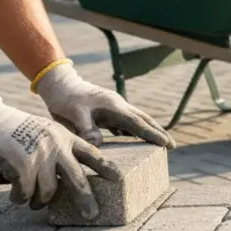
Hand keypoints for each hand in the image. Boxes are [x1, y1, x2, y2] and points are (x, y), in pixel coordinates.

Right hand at [0, 82, 119, 218]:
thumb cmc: (14, 129)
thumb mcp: (44, 132)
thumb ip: (58, 149)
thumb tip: (68, 180)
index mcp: (65, 137)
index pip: (92, 154)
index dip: (106, 167)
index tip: (120, 178)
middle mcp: (57, 146)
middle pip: (78, 179)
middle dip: (86, 199)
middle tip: (92, 215)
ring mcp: (40, 156)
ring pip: (49, 191)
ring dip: (39, 200)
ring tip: (33, 202)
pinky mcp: (22, 165)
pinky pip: (25, 193)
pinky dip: (19, 198)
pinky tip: (15, 196)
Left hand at [32, 60, 174, 149]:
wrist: (58, 85)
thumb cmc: (65, 99)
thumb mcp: (73, 114)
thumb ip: (86, 129)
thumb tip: (98, 145)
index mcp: (113, 106)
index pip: (137, 122)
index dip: (152, 134)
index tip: (166, 143)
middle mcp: (118, 106)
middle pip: (143, 120)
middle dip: (158, 132)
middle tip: (172, 145)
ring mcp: (113, 109)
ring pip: (136, 121)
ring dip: (148, 131)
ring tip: (160, 143)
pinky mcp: (106, 113)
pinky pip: (124, 123)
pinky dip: (133, 131)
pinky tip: (135, 139)